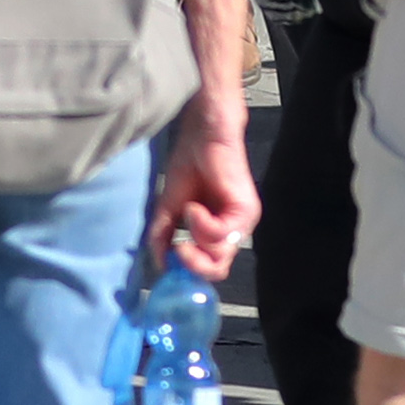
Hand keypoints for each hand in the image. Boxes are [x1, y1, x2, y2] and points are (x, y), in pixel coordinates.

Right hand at [152, 124, 257, 281]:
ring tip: (188, 211)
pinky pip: (220, 235)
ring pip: (219, 258)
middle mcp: (234, 231)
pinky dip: (201, 225)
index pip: (208, 267)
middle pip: (217, 270)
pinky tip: (194, 207)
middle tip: (177, 250)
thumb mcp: (168, 208)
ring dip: (195, 239)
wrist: (202, 134)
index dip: (188, 270)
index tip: (169, 258)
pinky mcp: (245, 211)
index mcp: (218, 232)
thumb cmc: (189, 163)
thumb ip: (163, 237)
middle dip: (192, 265)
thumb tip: (159, 265)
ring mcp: (242, 223)